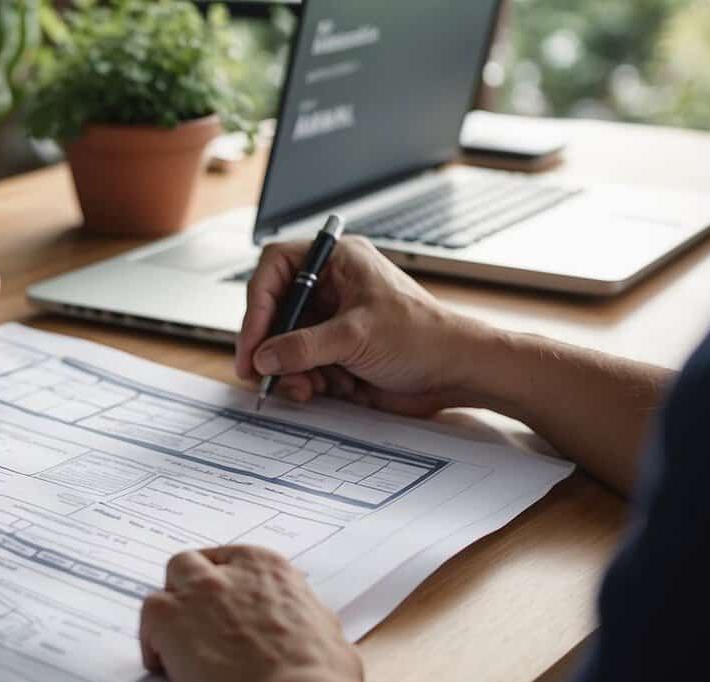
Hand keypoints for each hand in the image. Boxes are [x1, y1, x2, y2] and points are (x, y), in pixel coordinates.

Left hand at [140, 545, 362, 681]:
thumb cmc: (322, 678)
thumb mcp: (326, 631)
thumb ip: (303, 618)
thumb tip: (301, 628)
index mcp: (269, 568)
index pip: (232, 559)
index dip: (224, 583)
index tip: (224, 603)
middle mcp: (229, 572)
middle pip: (193, 563)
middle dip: (190, 588)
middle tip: (194, 620)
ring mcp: (196, 594)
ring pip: (168, 583)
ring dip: (170, 610)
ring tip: (176, 643)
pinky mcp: (169, 620)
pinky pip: (147, 618)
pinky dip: (151, 641)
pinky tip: (164, 667)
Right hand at [234, 237, 494, 415]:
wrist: (456, 373)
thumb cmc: (424, 337)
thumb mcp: (356, 336)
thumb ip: (303, 346)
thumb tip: (264, 355)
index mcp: (337, 262)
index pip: (276, 268)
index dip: (258, 303)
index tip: (253, 339)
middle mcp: (331, 287)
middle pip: (275, 310)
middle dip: (271, 344)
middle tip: (261, 372)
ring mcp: (332, 320)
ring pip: (284, 343)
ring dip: (290, 369)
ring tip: (307, 386)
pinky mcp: (336, 351)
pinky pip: (301, 364)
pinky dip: (305, 380)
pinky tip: (324, 390)